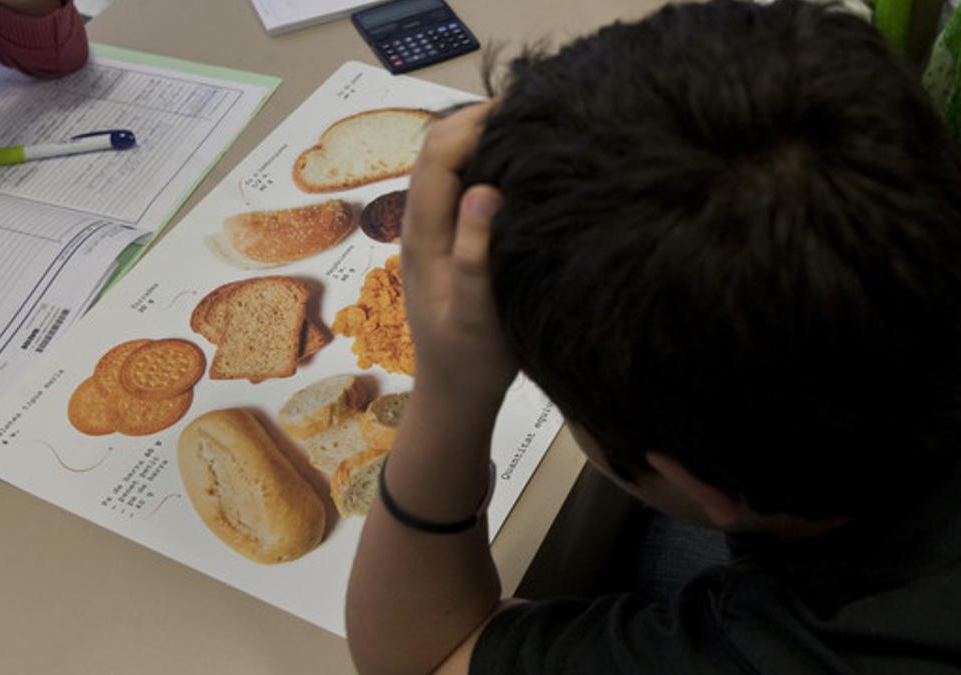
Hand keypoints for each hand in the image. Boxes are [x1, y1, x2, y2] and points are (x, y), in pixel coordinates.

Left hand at [402, 100, 516, 404]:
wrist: (455, 395)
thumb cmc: (470, 360)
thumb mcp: (475, 314)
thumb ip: (474, 255)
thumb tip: (482, 191)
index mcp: (423, 234)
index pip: (440, 153)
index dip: (479, 121)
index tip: (529, 108)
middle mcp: (422, 222)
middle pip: (441, 147)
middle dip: (483, 119)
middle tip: (539, 110)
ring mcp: (434, 228)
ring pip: (452, 162)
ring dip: (485, 138)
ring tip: (535, 129)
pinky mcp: (451, 237)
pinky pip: (464, 183)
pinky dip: (489, 162)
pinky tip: (523, 166)